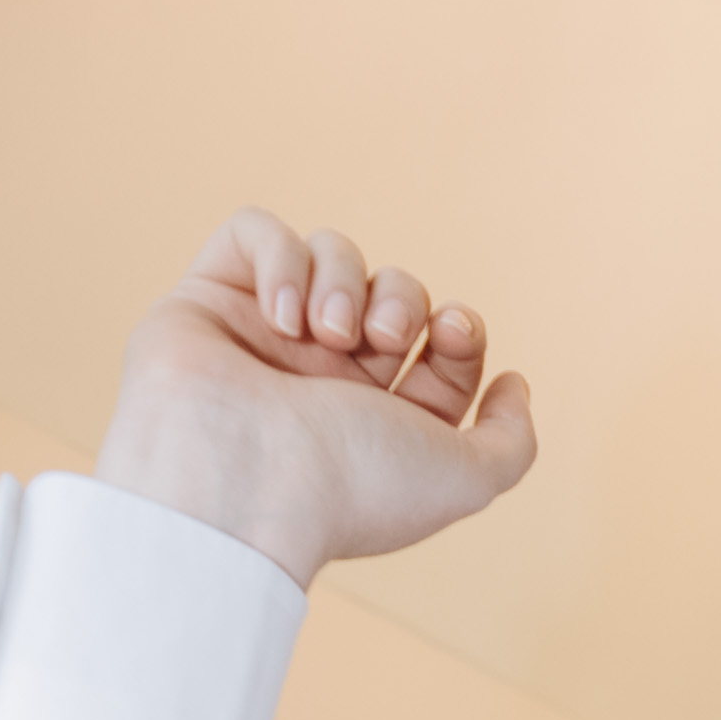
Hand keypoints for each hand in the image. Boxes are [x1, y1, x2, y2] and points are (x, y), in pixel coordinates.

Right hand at [92, 208, 538, 589]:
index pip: (441, 344)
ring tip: (327, 333)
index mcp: (381, 420)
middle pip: (393, 290)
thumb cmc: (349, 488)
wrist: (241, 483)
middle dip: (403, 298)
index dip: (460, 328)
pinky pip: (254, 231)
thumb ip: (510, 442)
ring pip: (330, 253)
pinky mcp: (207, 301)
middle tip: (380, 336)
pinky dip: (279, 255)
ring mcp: (263, 339)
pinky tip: (281, 315)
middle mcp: (322, 379)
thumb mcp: (466, 479)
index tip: (452, 335)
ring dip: (345, 280)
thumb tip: (513, 385)